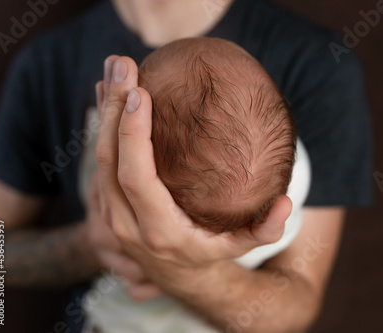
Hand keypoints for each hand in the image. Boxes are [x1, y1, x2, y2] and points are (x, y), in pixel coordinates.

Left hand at [94, 55, 291, 291]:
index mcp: (159, 230)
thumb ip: (265, 230)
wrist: (174, 277)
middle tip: (122, 64)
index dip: (134, 136)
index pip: (136, 177)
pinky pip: (99, 159)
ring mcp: (110, 214)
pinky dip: (102, 124)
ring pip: (98, 157)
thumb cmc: (208, 253)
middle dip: (113, 109)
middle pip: (109, 161)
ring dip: (103, 111)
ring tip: (114, 70)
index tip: (140, 95)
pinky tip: (109, 94)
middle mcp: (126, 224)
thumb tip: (284, 204)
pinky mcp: (105, 203)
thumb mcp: (239, 248)